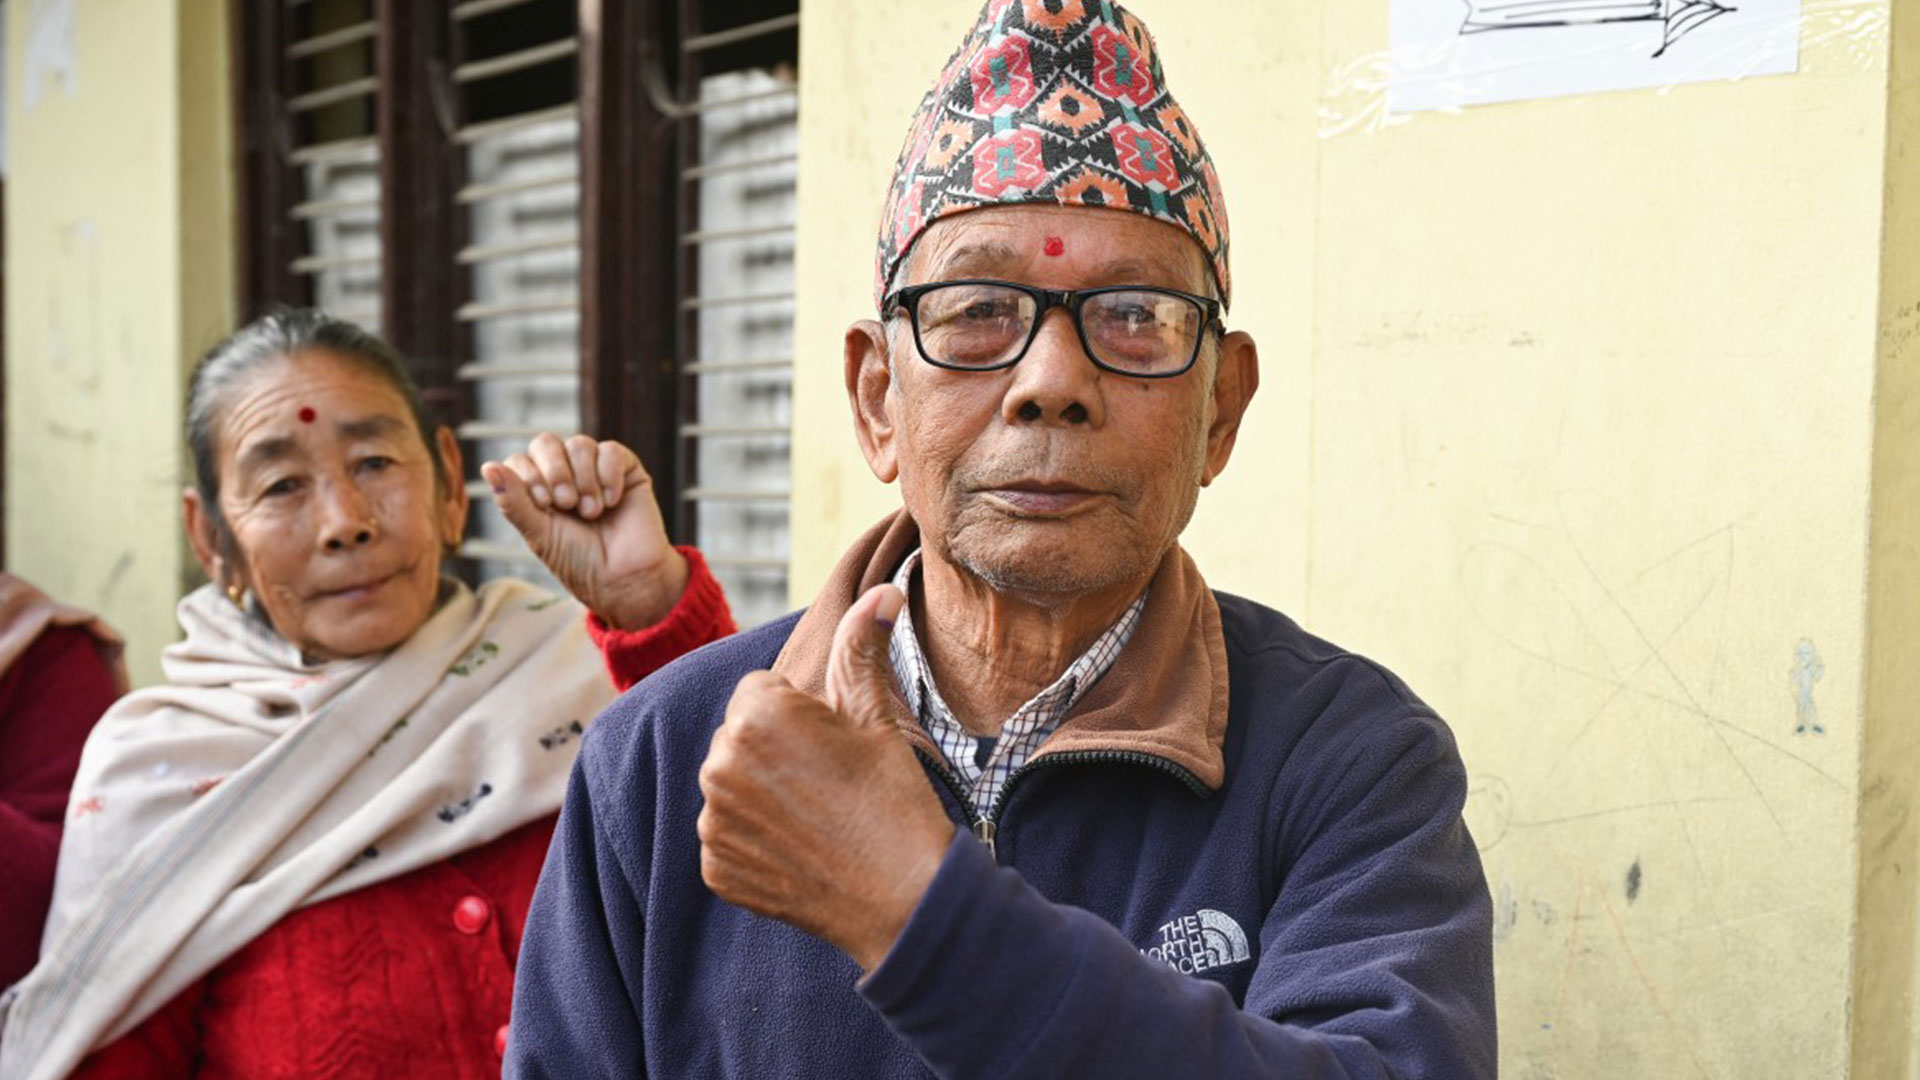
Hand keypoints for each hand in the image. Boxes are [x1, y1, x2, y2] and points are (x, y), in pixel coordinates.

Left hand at [481, 433, 689, 630]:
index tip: (543, 504)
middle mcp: (564, 474)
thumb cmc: (578, 561)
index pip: (520, 460)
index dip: (528, 475)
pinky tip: (612, 502)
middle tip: (567, 504)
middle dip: (554, 472)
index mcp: (537, 489)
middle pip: (546, 443)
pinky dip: (608, 476)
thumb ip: (513, 501)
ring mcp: (594, 470)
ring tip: (591, 512)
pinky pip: (611, 451)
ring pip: (579, 445)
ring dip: (584, 480)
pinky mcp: (625, 470)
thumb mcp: (538, 533)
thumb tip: (487, 467)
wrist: (623, 577)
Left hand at [698, 585, 955, 970]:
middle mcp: (718, 764)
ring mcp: (712, 821)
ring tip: (817, 815)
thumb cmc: (893, 802)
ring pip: (731, 783)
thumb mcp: (876, 718)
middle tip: (828, 781)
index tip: (833, 745)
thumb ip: (861, 648)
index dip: (800, 713)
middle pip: (739, 735)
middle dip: (773, 749)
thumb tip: (882, 592)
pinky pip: (727, 835)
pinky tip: (800, 849)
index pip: (759, 690)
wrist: (902, 898)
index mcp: (755, 715)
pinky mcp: (714, 867)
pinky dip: (755, 840)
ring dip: (760, 792)